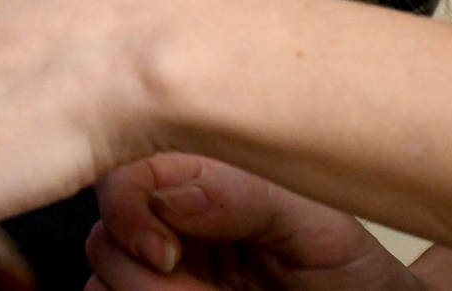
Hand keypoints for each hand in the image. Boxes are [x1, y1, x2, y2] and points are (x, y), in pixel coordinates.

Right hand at [89, 153, 421, 290]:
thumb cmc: (348, 266)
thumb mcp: (314, 221)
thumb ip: (242, 194)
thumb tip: (173, 192)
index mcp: (200, 174)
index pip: (124, 172)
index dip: (129, 213)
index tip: (166, 255)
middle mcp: (170, 216)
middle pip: (103, 235)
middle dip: (143, 274)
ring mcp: (162, 265)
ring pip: (103, 279)